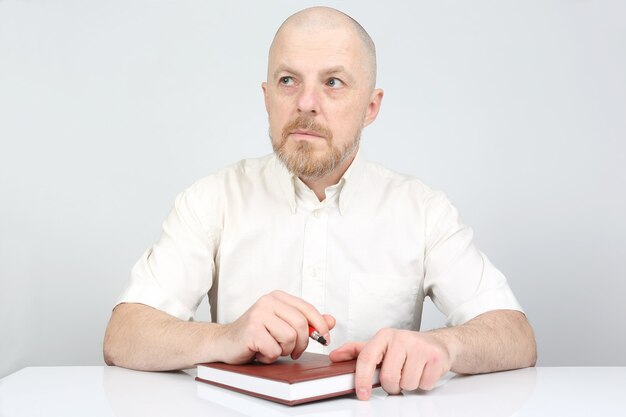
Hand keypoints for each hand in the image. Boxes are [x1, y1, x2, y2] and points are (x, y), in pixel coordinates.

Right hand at [215, 290, 334, 364]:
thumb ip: (307, 322)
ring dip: (284, 350)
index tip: (323, 338)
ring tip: (271, 348)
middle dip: (301, 343)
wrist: (224, 343)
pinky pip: (275, 350)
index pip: (308, 309)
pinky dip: (270, 357)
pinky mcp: (251, 331)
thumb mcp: (283, 325)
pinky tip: (260, 353)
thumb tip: (331, 320)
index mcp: (278, 297)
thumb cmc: (254, 335)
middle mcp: (268, 301)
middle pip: (301, 325)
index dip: (320, 326)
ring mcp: (258, 314)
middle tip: (292, 351)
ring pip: (290, 337)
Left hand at [329, 328, 453, 399]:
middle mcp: (401, 338)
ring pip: (407, 384)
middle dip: (392, 385)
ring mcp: (420, 347)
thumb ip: (357, 351)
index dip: (362, 379)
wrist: (437, 343)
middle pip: (388, 377)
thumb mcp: (381, 346)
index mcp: (384, 336)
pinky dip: (423, 384)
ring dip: (408, 384)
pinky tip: (423, 371)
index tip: (362, 393)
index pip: (367, 358)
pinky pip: (424, 385)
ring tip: (411, 371)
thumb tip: (335, 356)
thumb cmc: (406, 347)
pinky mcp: (436, 357)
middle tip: (397, 377)